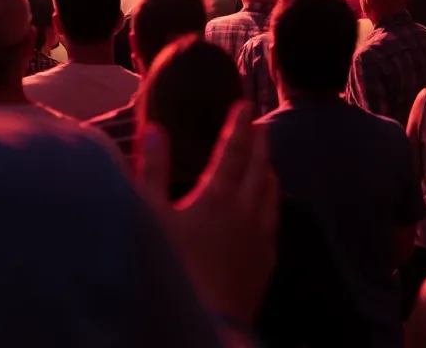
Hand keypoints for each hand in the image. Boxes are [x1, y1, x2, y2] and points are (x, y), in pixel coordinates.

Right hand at [138, 101, 277, 325]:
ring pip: (271, 191)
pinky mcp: (266, 259)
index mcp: (218, 194)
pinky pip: (273, 218)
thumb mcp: (151, 217)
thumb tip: (156, 130)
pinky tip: (266, 205)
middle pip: (259, 166)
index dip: (239, 124)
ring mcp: (260, 236)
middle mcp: (246, 210)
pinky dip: (271, 200)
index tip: (245, 104)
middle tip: (259, 124)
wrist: (207, 321)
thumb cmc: (173, 266)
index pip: (234, 149)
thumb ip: (152, 171)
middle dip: (259, 142)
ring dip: (268, 169)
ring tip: (265, 159)